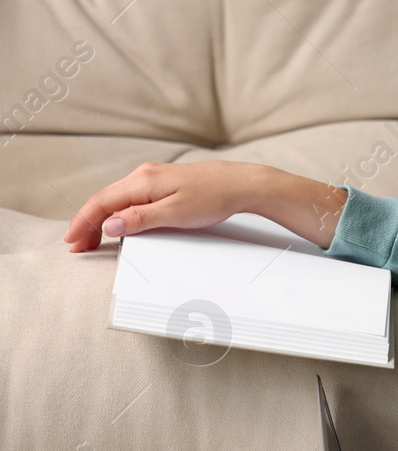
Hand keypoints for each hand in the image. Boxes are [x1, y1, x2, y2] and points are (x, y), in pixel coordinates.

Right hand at [62, 160, 345, 251]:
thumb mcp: (176, 214)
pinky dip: (121, 212)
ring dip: (104, 218)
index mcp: (142, 181)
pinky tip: (121, 224)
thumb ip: (141, 219)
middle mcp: (144, 175)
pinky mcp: (167, 183)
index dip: (84, 222)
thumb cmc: (214, 197)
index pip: (101, 202)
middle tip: (79, 245)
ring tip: (94, 238)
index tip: (72, 240)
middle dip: (89, 223)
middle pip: (106, 200)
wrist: (243, 184)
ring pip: (119, 199)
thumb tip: (110, 224)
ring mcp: (155, 178)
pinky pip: (133, 198)